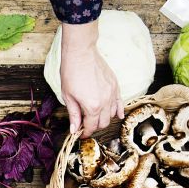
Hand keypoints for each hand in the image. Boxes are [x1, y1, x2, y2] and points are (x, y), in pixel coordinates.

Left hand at [59, 21, 121, 137]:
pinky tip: (118, 115)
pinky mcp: (115, 86)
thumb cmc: (71, 73)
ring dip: (104, 119)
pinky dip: (119, 111)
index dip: (85, 132)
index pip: (91, 126)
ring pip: (112, 114)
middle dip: (94, 127)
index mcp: (92, 106)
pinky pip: (120, 103)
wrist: (81, 53)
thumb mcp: (68, 96)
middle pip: (103, 123)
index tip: (80, 134)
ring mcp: (112, 93)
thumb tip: (74, 129)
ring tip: (95, 118)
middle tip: (86, 126)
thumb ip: (74, 114)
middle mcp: (105, 102)